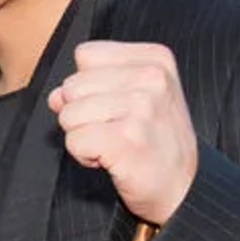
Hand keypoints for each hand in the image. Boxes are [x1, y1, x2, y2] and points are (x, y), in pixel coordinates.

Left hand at [48, 42, 198, 225]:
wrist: (184, 185)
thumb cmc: (154, 141)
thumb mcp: (133, 98)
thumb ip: (91, 85)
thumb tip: (55, 96)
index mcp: (155, 58)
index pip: (86, 54)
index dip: (90, 85)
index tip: (117, 107)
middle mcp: (152, 78)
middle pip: (72, 85)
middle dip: (83, 113)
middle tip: (116, 129)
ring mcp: (142, 107)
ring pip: (68, 114)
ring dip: (83, 136)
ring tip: (115, 144)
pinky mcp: (127, 139)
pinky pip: (74, 140)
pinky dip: (84, 155)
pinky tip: (112, 158)